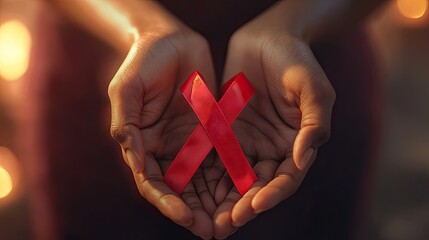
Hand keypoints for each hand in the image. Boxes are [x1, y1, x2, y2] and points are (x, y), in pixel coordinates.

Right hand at [108, 18, 217, 238]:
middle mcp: (167, 149)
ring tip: (231, 221)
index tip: (185, 216)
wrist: (171, 40)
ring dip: (215, 203)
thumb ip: (126, 123)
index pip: (153, 183)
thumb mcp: (127, 89)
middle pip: (180, 189)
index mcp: (143, 145)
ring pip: (204, 180)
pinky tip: (246, 190)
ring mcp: (190, 142)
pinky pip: (223, 158)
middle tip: (212, 231)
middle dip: (195, 212)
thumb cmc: (143, 61)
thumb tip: (136, 162)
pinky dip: (232, 177)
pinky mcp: (212, 131)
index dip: (167, 202)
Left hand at [213, 8, 335, 237]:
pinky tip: (191, 189)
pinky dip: (204, 175)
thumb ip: (314, 124)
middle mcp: (271, 149)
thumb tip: (303, 160)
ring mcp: (247, 142)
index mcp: (296, 145)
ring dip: (220, 200)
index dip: (271, 194)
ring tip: (206, 219)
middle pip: (257, 186)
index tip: (254, 206)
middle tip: (223, 226)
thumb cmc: (296, 59)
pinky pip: (213, 156)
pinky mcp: (225, 131)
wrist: (266, 37)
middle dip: (241, 207)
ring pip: (233, 178)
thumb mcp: (313, 88)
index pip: (285, 179)